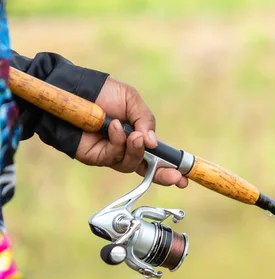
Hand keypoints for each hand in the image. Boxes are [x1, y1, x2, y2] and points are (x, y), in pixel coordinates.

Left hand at [74, 76, 188, 188]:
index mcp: (139, 136)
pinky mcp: (96, 157)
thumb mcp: (131, 101)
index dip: (170, 167)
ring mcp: (112, 154)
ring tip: (133, 134)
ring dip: (136, 150)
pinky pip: (114, 157)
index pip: (157, 156)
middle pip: (147, 169)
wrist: (75, 90)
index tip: (183, 176)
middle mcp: (127, 148)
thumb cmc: (103, 93)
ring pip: (132, 164)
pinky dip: (118, 143)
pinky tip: (113, 127)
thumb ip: (145, 120)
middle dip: (162, 174)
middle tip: (174, 176)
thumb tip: (153, 143)